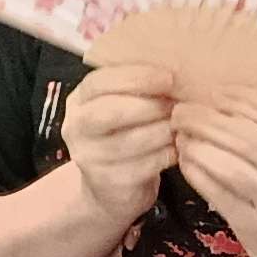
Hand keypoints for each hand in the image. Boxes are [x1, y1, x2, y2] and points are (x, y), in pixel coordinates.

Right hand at [61, 67, 178, 222]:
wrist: (110, 188)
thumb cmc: (124, 135)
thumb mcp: (122, 106)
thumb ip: (137, 88)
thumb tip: (177, 67)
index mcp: (79, 100)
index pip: (99, 83)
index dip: (135, 78)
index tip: (168, 77)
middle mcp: (76, 128)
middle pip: (110, 111)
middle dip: (150, 105)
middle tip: (177, 104)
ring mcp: (89, 158)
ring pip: (132, 140)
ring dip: (163, 130)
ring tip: (180, 126)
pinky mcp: (108, 182)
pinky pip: (145, 165)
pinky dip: (167, 154)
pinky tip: (177, 148)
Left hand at [171, 92, 256, 256]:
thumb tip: (224, 98)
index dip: (242, 101)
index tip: (214, 92)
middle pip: (247, 139)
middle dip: (208, 120)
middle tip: (182, 111)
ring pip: (230, 166)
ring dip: (198, 145)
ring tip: (181, 134)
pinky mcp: (253, 226)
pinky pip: (218, 192)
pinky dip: (196, 172)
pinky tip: (186, 159)